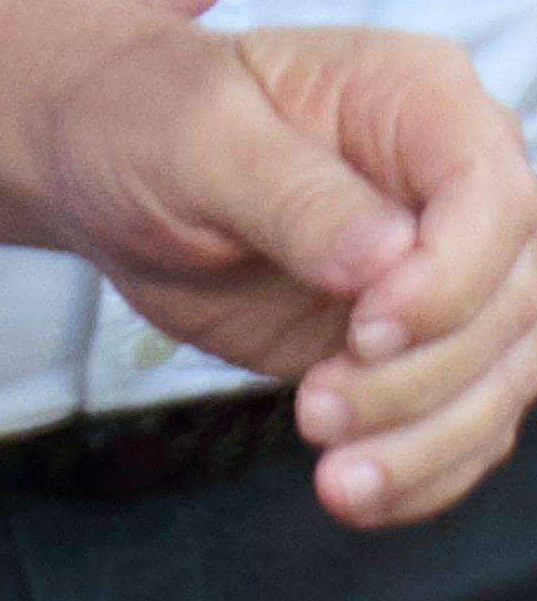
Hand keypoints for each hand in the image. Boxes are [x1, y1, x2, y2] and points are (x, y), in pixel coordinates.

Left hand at [25, 24, 536, 525]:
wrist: (105, 166)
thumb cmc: (144, 120)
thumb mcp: (193, 137)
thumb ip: (290, 193)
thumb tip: (383, 260)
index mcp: (424, 103)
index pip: (497, 199)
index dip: (453, 277)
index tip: (366, 329)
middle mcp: (457, 191)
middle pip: (519, 300)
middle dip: (431, 374)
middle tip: (320, 410)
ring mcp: (445, 274)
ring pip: (505, 374)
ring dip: (433, 439)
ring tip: (341, 481)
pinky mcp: (411, 347)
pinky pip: (459, 419)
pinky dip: (422, 470)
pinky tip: (359, 497)